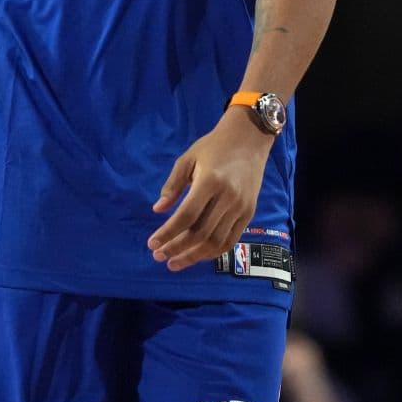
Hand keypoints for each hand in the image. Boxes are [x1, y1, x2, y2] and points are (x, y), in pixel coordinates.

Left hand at [148, 109, 273, 270]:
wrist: (248, 139)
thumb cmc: (213, 147)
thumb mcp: (187, 159)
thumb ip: (172, 186)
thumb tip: (158, 210)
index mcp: (210, 181)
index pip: (186, 216)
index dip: (168, 233)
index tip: (152, 244)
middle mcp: (228, 197)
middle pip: (200, 233)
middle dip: (177, 248)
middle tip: (159, 256)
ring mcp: (241, 207)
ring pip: (216, 242)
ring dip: (193, 256)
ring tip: (175, 262)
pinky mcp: (249, 213)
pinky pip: (231, 240)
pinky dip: (213, 252)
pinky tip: (197, 255)